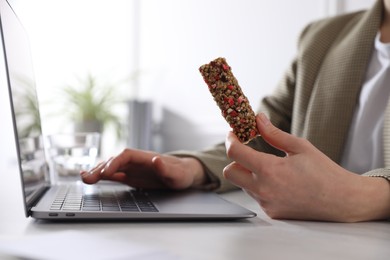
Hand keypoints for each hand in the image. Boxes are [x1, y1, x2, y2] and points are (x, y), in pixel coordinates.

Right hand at [81, 149, 206, 189]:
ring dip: (97, 172)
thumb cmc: (181, 173)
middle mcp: (136, 161)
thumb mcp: (177, 174)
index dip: (115, 162)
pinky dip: (100, 175)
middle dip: (101, 168)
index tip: (106, 172)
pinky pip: (113, 174)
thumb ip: (166, 168)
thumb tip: (155, 160)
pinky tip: (89, 177)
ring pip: (111, 167)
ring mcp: (132, 168)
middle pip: (115, 161)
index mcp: (146, 157)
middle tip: (88, 179)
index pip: (126, 155)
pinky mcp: (129, 175)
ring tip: (84, 179)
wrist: (183, 174)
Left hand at [224, 113, 389, 221]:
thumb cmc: (324, 172)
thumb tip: (258, 119)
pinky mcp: (272, 213)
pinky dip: (260, 186)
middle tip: (248, 151)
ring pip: (242, 184)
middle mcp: (264, 189)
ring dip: (248, 173)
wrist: (342, 200)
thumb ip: (274, 133)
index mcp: (269, 170)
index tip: (233, 134)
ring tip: (270, 167)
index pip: (235, 153)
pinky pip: (256, 196)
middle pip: (230, 172)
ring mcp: (267, 203)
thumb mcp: (300, 147)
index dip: (230, 140)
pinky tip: (279, 182)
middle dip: (235, 160)